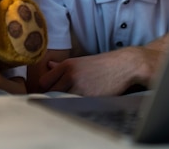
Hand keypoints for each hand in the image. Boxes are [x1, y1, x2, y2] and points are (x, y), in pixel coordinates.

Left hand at [38, 45, 166, 96]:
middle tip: (61, 98)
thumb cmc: (102, 64)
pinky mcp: (89, 97)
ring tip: (71, 101)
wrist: (124, 65)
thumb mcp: (81, 61)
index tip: (50, 91)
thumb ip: (63, 66)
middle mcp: (70, 75)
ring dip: (64, 102)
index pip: (43, 82)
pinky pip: (74, 106)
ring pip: (61, 100)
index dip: (46, 88)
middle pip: (50, 93)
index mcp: (67, 65)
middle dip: (53, 97)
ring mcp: (80, 87)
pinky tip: (81, 103)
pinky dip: (75, 106)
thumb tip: (49, 65)